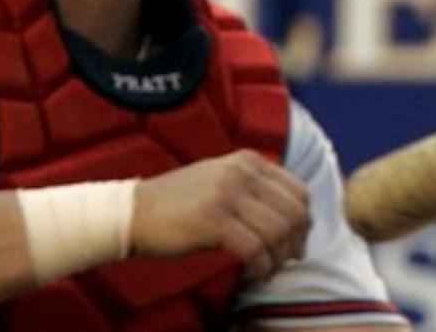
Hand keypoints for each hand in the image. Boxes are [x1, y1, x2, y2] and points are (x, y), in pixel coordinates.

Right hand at [131, 151, 309, 282]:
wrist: (132, 213)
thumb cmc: (179, 205)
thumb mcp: (222, 182)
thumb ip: (255, 190)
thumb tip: (295, 220)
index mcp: (249, 160)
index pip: (297, 191)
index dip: (303, 222)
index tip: (297, 243)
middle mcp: (243, 171)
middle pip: (293, 212)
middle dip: (296, 241)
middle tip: (288, 261)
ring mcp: (228, 193)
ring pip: (277, 231)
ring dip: (279, 258)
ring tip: (269, 270)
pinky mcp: (213, 219)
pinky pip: (255, 248)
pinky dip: (262, 266)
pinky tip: (256, 274)